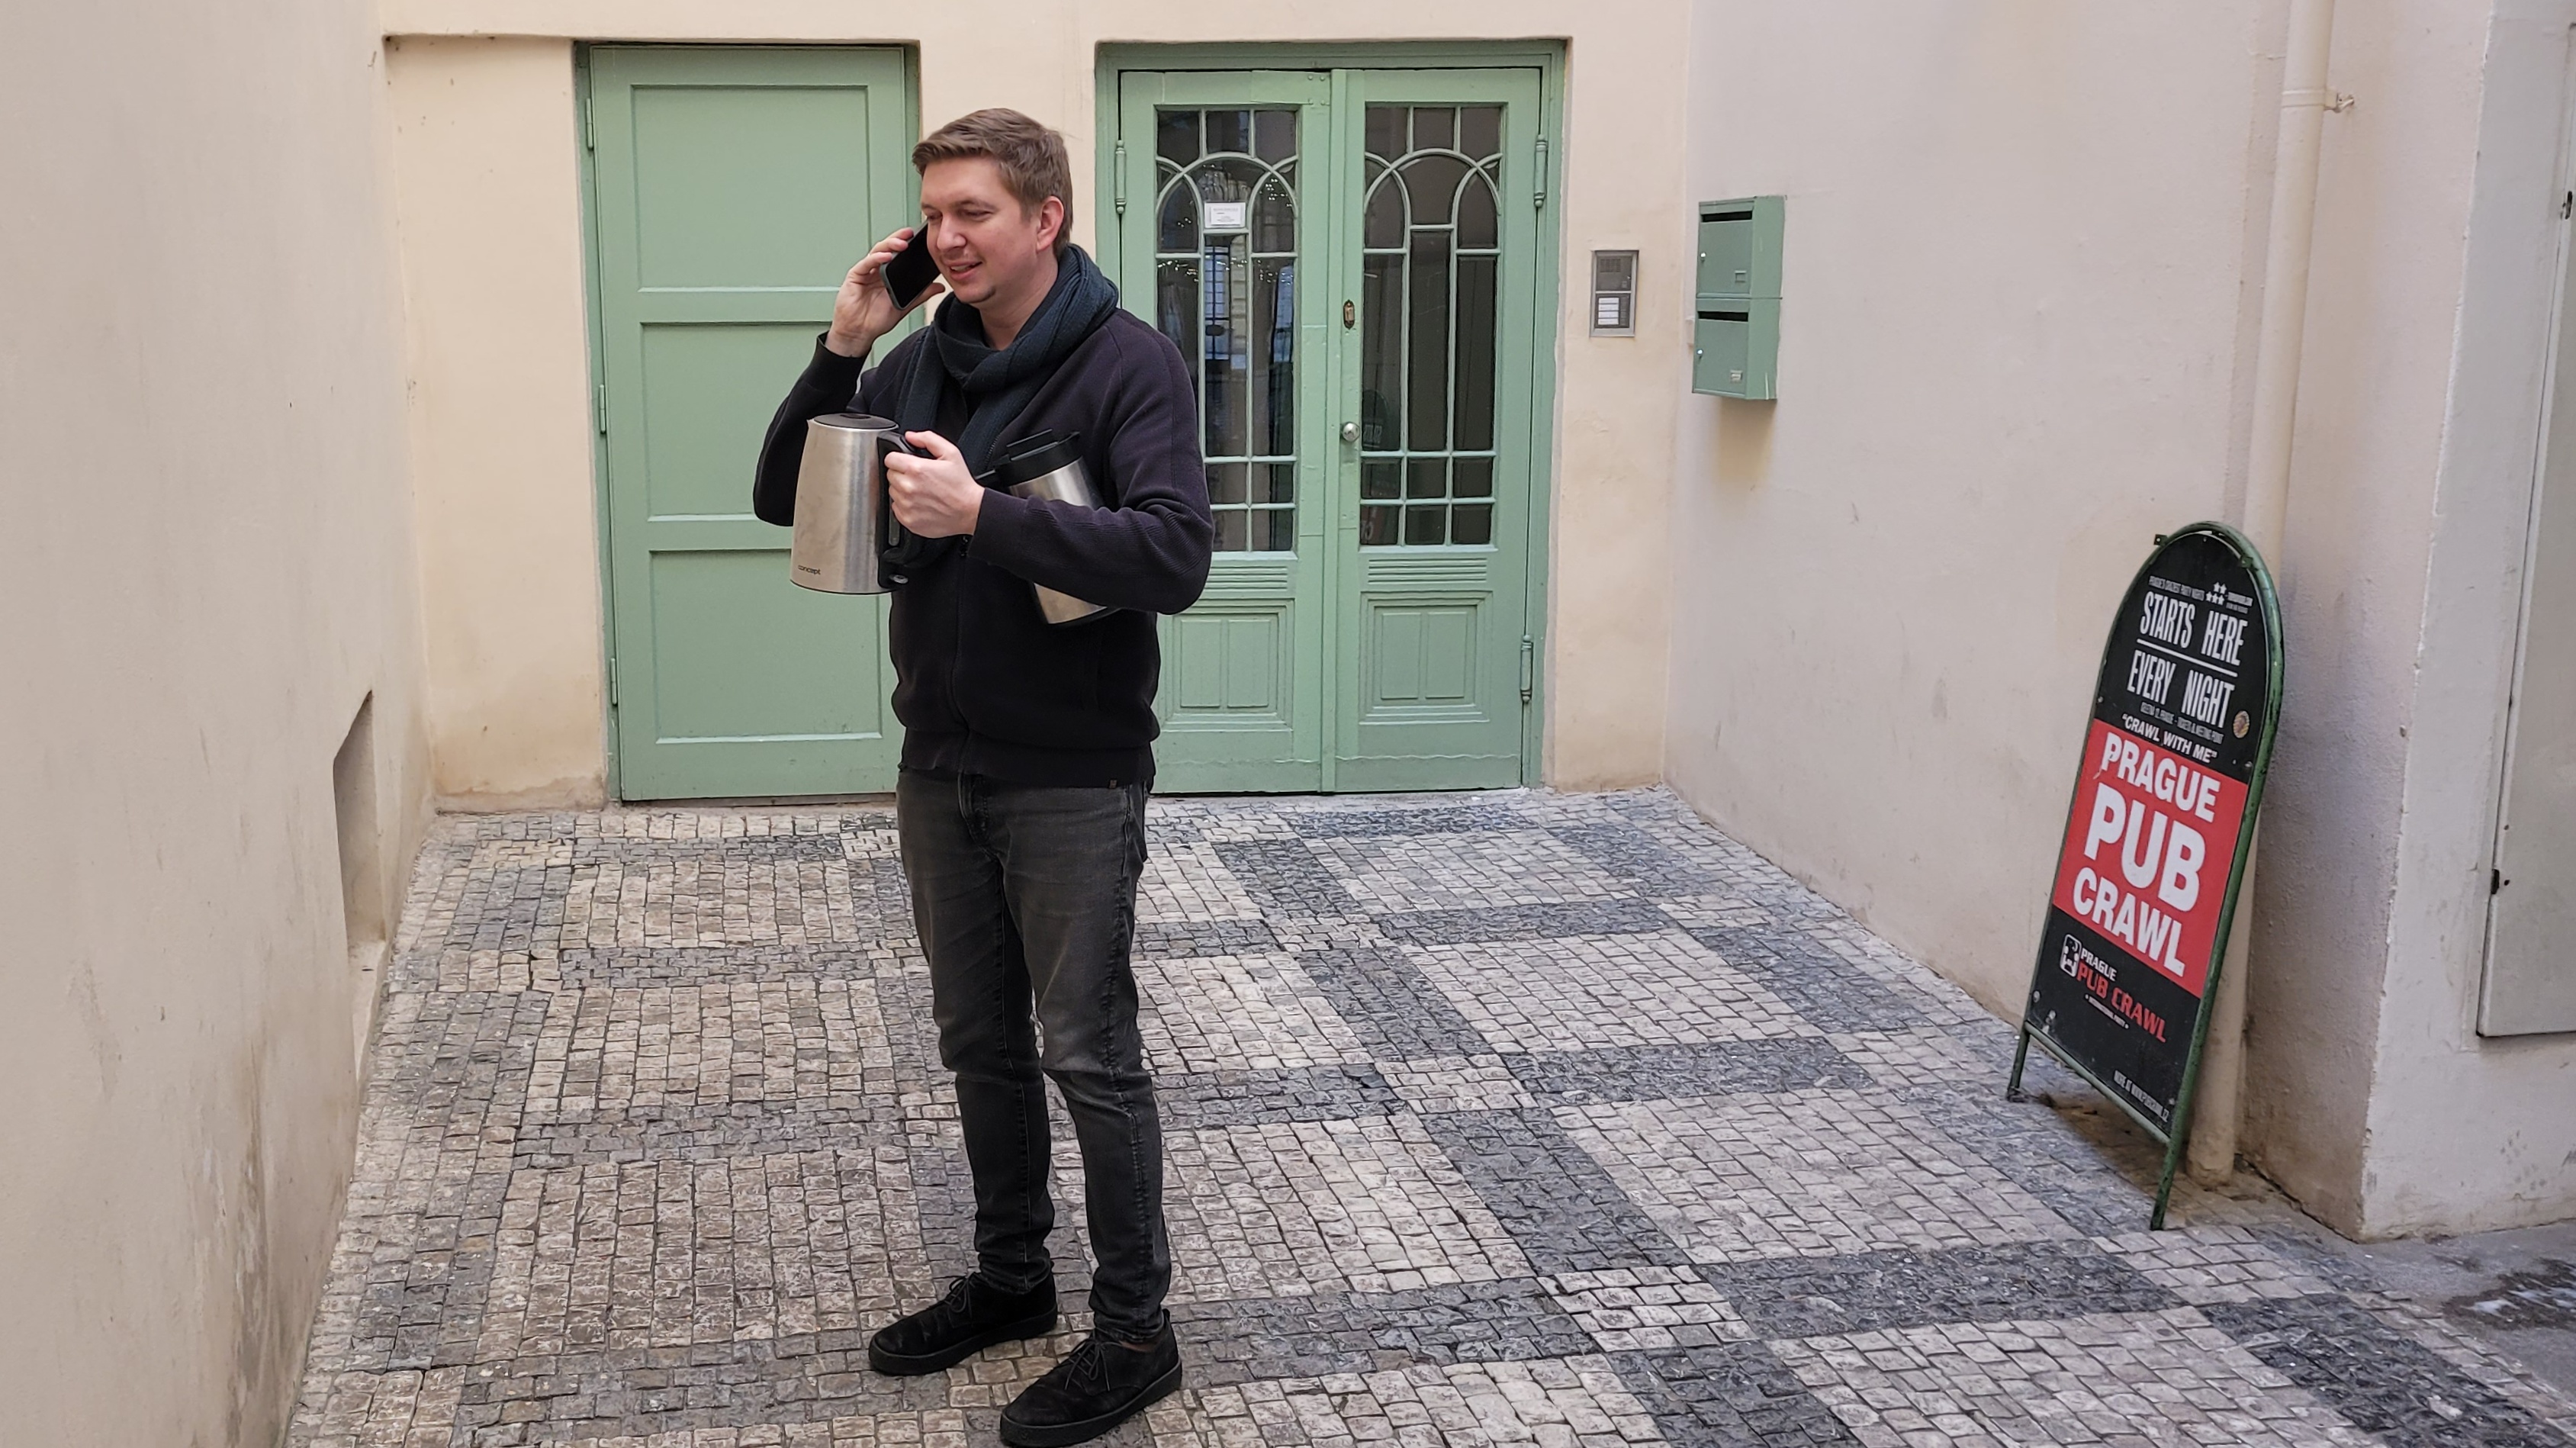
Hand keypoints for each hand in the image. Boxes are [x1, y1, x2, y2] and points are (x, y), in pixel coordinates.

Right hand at [824, 227, 944, 357]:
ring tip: (901, 243)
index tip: (920, 238)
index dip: (907, 244)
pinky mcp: (855, 276)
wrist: (859, 333)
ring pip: (876, 252)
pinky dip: (875, 259)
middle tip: (910, 234)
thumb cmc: (875, 319)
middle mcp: (876, 270)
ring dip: (889, 246)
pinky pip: (865, 264)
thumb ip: (921, 295)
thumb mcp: (904, 305)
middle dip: (898, 238)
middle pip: (887, 248)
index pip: (898, 254)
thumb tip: (939, 287)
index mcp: (887, 275)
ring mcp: (865, 272)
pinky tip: (885, 256)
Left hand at [884, 431, 982, 537]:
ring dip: (903, 490)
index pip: (890, 459)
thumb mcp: (951, 453)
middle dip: (902, 474)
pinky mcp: (907, 519)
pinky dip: (905, 505)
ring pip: (893, 492)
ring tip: (922, 491)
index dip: (899, 459)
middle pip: (891, 475)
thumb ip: (928, 439)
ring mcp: (907, 505)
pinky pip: (896, 508)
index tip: (907, 463)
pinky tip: (920, 503)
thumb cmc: (961, 485)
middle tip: (919, 478)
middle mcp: (908, 487)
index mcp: (916, 469)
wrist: (969, 511)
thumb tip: (911, 436)